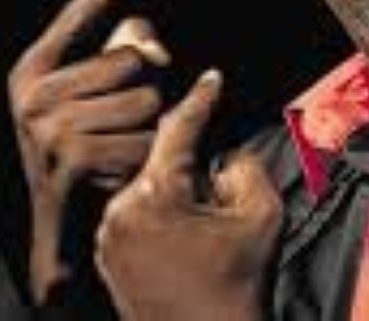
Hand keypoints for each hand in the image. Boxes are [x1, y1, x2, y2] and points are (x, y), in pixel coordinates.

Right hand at [7, 0, 172, 301]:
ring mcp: (49, 128)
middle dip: (149, 89)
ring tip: (124, 151)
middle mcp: (33, 95)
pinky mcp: (73, 160)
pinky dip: (147, 158)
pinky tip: (123, 174)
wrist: (63, 236)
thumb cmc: (87, 157)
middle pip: (134, 61)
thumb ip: (119, 58)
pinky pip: (144, 138)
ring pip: (147, 101)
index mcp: (33, 71)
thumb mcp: (92, 103)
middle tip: (126, 125)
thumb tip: (151, 44)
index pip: (76, 18)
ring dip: (152, 128)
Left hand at [96, 70, 282, 320]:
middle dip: (192, 169)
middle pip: (160, 161)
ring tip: (203, 234)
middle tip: (218, 201)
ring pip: (146, 189)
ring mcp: (108, 237)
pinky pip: (134, 217)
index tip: (210, 80)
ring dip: (174, 194)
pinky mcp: (107, 257)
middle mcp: (119, 212)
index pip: (178, 130)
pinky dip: (158, 218)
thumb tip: (224, 157)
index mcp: (154, 197)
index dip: (200, 100)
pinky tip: (184, 245)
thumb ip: (245, 168)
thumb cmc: (236, 289)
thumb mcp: (261, 216)